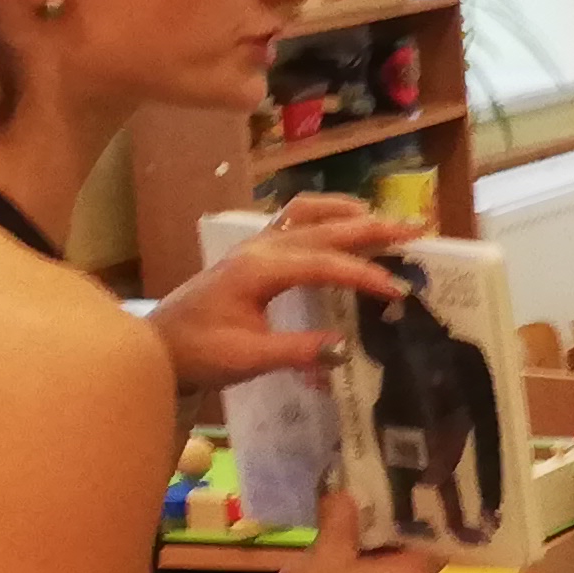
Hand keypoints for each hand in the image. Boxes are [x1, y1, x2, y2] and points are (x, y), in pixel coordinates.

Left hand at [148, 196, 418, 391]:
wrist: (157, 347)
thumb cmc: (199, 352)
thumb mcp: (247, 358)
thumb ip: (297, 351)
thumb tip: (347, 349)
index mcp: (259, 269)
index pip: (324, 264)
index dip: (365, 274)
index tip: (399, 289)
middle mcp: (260, 248)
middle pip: (325, 228)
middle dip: (373, 228)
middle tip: (416, 230)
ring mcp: (255, 247)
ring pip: (308, 215)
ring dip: (348, 214)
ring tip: (384, 219)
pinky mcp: (253, 254)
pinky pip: (293, 221)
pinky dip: (325, 218)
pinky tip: (343, 225)